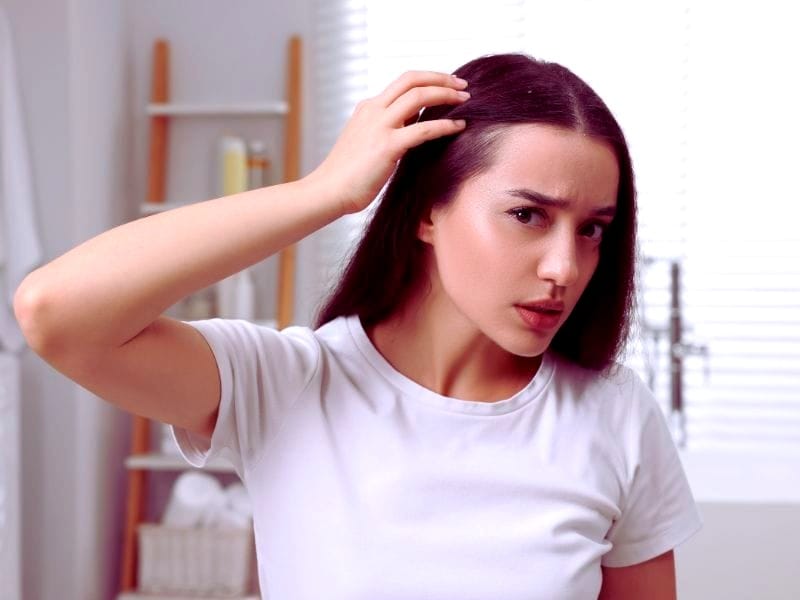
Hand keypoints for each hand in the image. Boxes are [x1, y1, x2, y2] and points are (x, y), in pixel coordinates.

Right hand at [306, 71, 469, 214]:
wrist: (328, 192)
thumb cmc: (348, 176)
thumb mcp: (365, 143)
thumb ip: (386, 130)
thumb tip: (413, 124)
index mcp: (368, 108)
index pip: (403, 82)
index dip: (428, 78)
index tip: (447, 84)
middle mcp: (373, 110)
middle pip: (412, 79)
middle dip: (441, 78)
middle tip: (462, 85)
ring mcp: (379, 126)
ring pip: (419, 96)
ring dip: (446, 95)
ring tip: (466, 100)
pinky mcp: (387, 146)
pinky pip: (423, 129)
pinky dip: (446, 125)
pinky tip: (460, 127)